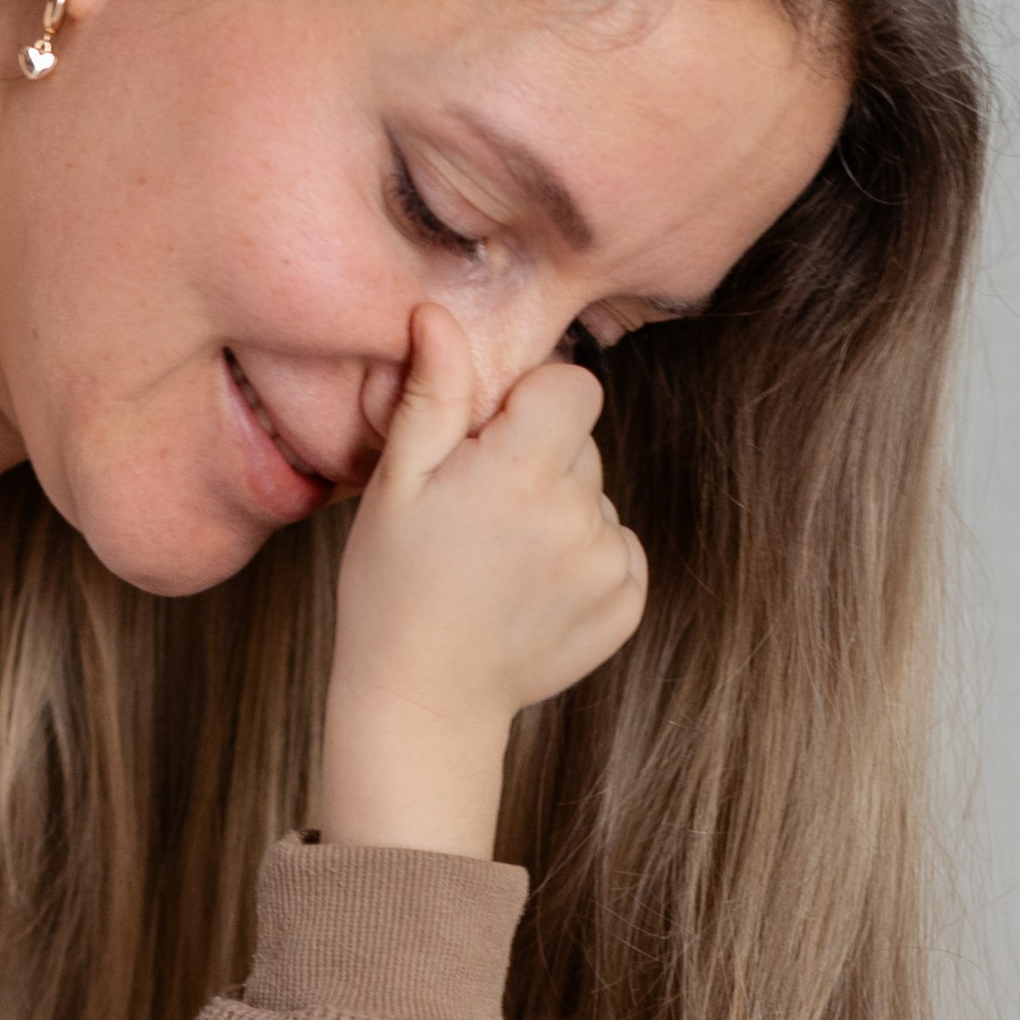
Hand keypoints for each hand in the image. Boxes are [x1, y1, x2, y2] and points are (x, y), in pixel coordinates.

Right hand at [320, 304, 646, 854]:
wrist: (423, 702)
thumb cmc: (393, 589)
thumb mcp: (396, 485)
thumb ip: (432, 398)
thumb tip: (440, 316)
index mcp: (521, 474)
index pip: (574, 388)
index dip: (532, 403)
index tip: (490, 441)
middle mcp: (578, 517)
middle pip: (583, 443)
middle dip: (539, 459)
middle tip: (479, 512)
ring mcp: (608, 566)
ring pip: (597, 497)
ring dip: (558, 513)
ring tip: (498, 561)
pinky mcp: (626, 606)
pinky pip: (617, 550)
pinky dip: (582, 561)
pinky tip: (529, 590)